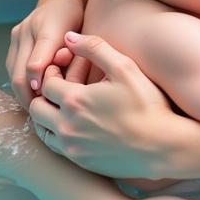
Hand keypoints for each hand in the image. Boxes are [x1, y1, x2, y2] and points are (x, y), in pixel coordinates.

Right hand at [6, 0, 83, 109]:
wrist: (62, 0)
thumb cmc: (78, 22)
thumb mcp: (82, 36)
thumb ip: (71, 56)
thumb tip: (54, 77)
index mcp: (48, 27)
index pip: (37, 64)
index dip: (40, 86)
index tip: (47, 102)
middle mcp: (28, 28)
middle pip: (20, 73)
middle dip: (30, 96)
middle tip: (42, 113)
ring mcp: (17, 33)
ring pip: (13, 72)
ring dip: (23, 92)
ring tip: (37, 108)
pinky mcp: (12, 39)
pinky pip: (12, 68)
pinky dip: (20, 83)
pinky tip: (32, 95)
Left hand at [30, 33, 179, 178]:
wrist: (162, 146)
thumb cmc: (147, 104)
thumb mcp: (125, 68)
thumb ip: (95, 48)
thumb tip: (69, 37)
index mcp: (75, 101)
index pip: (45, 83)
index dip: (52, 72)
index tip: (63, 69)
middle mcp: (68, 126)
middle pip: (36, 108)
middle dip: (44, 94)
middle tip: (60, 87)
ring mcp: (73, 148)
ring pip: (42, 130)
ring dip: (47, 115)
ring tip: (65, 105)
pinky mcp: (80, 162)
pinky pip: (55, 147)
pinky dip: (57, 134)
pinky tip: (75, 124)